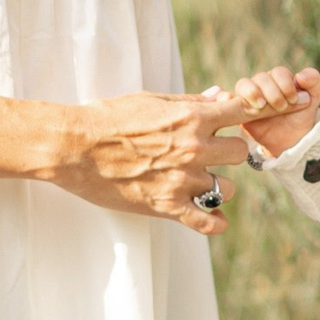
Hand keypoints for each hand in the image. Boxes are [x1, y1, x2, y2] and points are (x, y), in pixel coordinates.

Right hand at [46, 88, 262, 233]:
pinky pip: (207, 223)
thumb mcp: (151, 101)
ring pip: (228, 189)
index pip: (242, 112)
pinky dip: (214, 222)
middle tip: (214, 154)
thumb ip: (190, 101)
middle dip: (229, 151)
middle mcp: (194, 149)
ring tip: (201, 183)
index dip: (244, 115)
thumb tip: (219, 96)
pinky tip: (212, 217)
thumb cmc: (109, 118)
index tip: (236, 122)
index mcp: (191, 118)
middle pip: (241, 153)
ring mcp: (182, 180)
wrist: (74, 147)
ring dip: (219, 186)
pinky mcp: (167, 207)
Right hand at [208, 64, 319, 158]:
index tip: (292, 99)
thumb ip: (312, 83)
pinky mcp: (238, 110)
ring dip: (252, 93)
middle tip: (280, 107)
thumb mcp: (312, 101)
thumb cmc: (300, 118)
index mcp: (280, 79)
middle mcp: (262, 84)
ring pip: (244, 85)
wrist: (290, 143)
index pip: (278, 72)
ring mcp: (249, 97)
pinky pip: (227, 99)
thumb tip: (300, 76)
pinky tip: (230, 100)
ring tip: (261, 106)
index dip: (285, 84)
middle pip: (261, 78)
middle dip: (272, 92)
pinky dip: (226, 97)